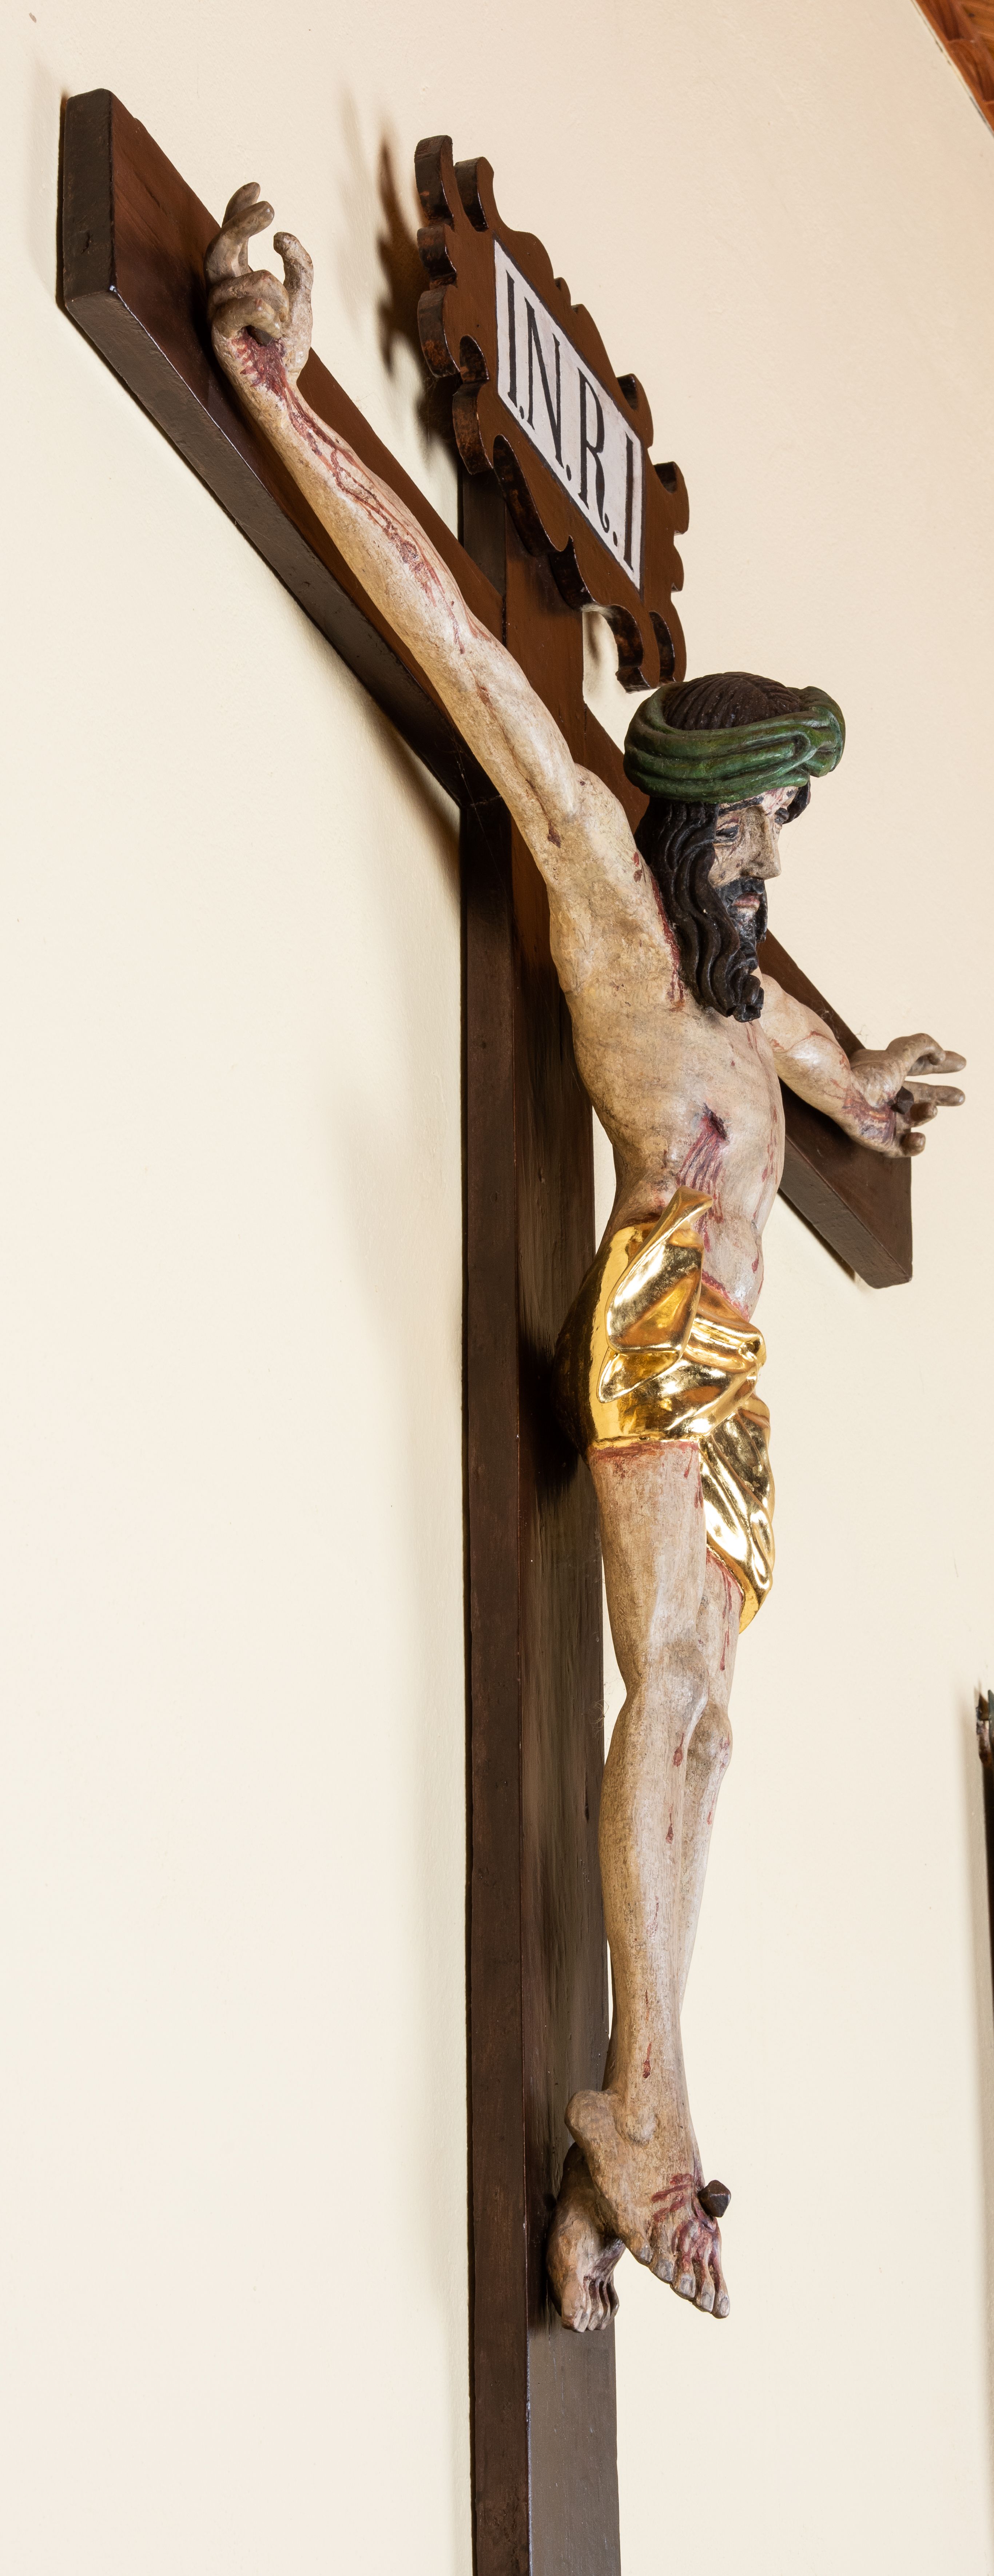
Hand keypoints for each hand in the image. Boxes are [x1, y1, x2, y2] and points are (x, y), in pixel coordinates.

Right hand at [205, 183, 312, 384]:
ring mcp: (217, 313)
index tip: (258, 186)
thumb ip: (298, 267)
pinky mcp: (219, 336)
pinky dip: (265, 314)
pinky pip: (240, 306)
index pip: (232, 235)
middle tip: (269, 208)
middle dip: (242, 222)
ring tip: (282, 325)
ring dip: (277, 297)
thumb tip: (281, 237)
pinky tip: (274, 331)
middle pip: (221, 245)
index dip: (238, 208)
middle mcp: (222, 292)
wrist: (284, 392)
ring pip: (249, 279)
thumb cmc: (286, 349)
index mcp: (238, 280)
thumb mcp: (302, 300)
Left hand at [848, 1032, 964, 1156]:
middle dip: (942, 1095)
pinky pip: (902, 1148)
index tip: (961, 1063)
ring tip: (931, 1108)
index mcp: (889, 1073)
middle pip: (920, 1095)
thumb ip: (922, 1046)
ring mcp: (883, 1117)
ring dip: (927, 1114)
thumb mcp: (899, 1053)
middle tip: (960, 1097)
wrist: (843, 1096)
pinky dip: (915, 1146)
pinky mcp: (879, 1140)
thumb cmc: (868, 1074)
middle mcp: (886, 1095)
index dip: (941, 1065)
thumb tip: (939, 1054)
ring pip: (914, 1119)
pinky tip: (919, 1137)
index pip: (919, 1067)